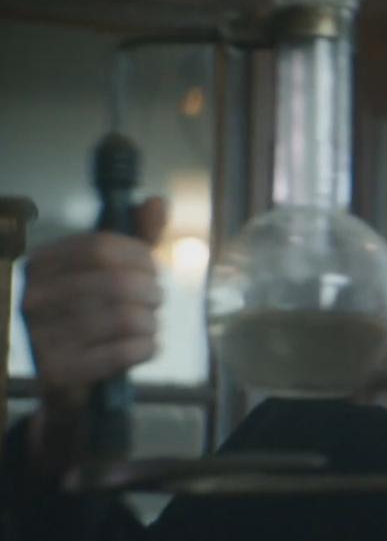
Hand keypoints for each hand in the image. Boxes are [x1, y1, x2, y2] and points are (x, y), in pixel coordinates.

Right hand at [20, 197, 166, 470]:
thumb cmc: (92, 314)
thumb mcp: (111, 271)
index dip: (140, 255)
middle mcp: (32, 299)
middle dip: (152, 292)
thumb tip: (159, 202)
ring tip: (149, 325)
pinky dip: (147, 347)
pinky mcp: (59, 373)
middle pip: (118, 282)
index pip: (101, 246)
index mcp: (41, 265)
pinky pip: (124, 351)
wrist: (69, 380)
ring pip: (125, 317)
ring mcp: (41, 337)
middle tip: (156, 301)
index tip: (153, 268)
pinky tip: (147, 345)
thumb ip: (137, 237)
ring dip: (151, 322)